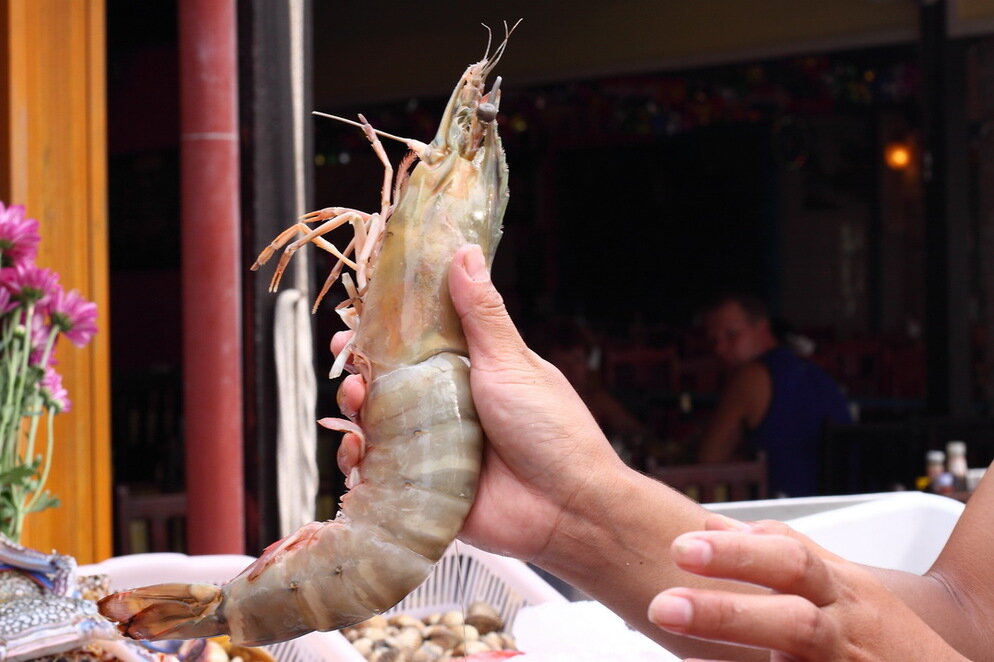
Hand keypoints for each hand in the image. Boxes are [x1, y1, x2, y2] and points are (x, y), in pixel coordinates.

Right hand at [331, 244, 625, 561]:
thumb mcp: (511, 362)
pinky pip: (379, 475)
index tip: (353, 323)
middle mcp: (445, 409)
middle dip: (358, 373)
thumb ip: (481, 313)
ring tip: (356, 402)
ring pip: (376, 429)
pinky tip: (357, 451)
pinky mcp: (423, 489)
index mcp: (467, 373)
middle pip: (385, 388)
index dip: (379, 335)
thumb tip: (465, 253)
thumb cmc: (550, 429)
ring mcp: (432, 450)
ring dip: (355, 413)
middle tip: (348, 360)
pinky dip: (359, 463)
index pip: (412, 348)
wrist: (567, 507)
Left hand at [647, 515, 968, 661]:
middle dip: (731, 573)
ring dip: (730, 619)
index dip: (734, 549)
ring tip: (667, 614)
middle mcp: (843, 619)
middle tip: (667, 586)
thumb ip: (780, 552)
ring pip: (796, 633)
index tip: (679, 544)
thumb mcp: (842, 587)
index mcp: (839, 586)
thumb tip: (712, 522)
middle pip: (792, 584)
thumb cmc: (881, 635)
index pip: (789, 553)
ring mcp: (844, 658)